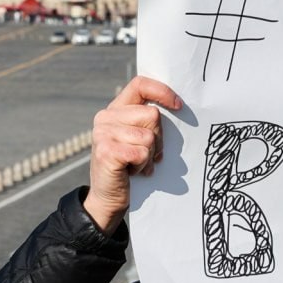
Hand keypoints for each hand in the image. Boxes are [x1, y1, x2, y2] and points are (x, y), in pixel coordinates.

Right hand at [84, 76, 180, 235]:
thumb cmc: (130, 167)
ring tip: (137, 164)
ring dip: (149, 155)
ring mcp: (103, 133)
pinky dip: (142, 166)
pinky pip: (142, 153)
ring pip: (149, 136)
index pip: (140, 84)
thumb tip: (178, 107)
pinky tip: (132, 172)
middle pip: (152, 115)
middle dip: (158, 139)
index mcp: (116, 109)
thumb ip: (148, 122)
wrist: (108, 198)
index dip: (162, 91)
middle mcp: (106, 117)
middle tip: (146, 154)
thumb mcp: (138, 139)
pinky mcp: (106, 151)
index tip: (178, 106)